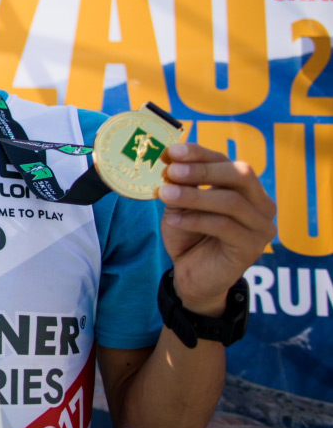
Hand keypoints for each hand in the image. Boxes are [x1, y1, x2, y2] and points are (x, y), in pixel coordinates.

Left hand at [158, 142, 276, 313]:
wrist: (193, 276)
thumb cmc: (189, 236)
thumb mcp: (180, 206)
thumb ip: (181, 186)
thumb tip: (171, 161)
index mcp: (245, 188)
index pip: (226, 162)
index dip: (200, 154)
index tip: (173, 151)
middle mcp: (261, 203)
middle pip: (240, 175)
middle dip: (203, 170)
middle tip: (172, 171)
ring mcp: (261, 226)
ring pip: (232, 201)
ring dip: (195, 195)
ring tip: (166, 194)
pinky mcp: (252, 247)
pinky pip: (225, 227)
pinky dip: (196, 220)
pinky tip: (174, 219)